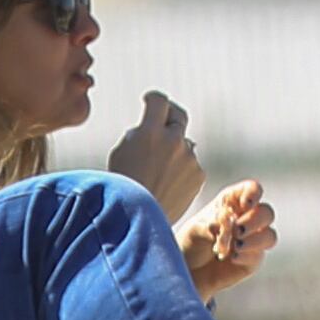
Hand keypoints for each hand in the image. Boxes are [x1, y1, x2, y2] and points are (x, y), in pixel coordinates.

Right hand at [108, 91, 202, 215]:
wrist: (138, 219)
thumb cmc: (122, 186)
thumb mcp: (121, 152)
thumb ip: (139, 134)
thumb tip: (149, 127)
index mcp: (150, 131)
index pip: (159, 100)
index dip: (153, 99)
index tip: (150, 102)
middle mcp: (174, 140)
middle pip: (178, 116)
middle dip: (169, 116)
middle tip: (162, 122)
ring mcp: (189, 158)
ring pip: (183, 145)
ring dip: (173, 151)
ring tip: (156, 172)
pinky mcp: (198, 174)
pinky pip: (190, 165)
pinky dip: (181, 170)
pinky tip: (166, 185)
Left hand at [177, 178, 273, 298]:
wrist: (187, 270)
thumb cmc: (190, 242)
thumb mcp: (196, 229)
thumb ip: (213, 224)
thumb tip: (228, 224)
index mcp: (232, 203)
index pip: (252, 190)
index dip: (254, 194)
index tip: (246, 205)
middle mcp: (246, 219)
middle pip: (266, 212)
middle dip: (255, 220)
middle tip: (238, 230)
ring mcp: (252, 240)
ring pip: (270, 235)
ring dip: (255, 240)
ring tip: (236, 246)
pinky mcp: (252, 260)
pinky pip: (259, 256)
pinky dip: (246, 256)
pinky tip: (231, 258)